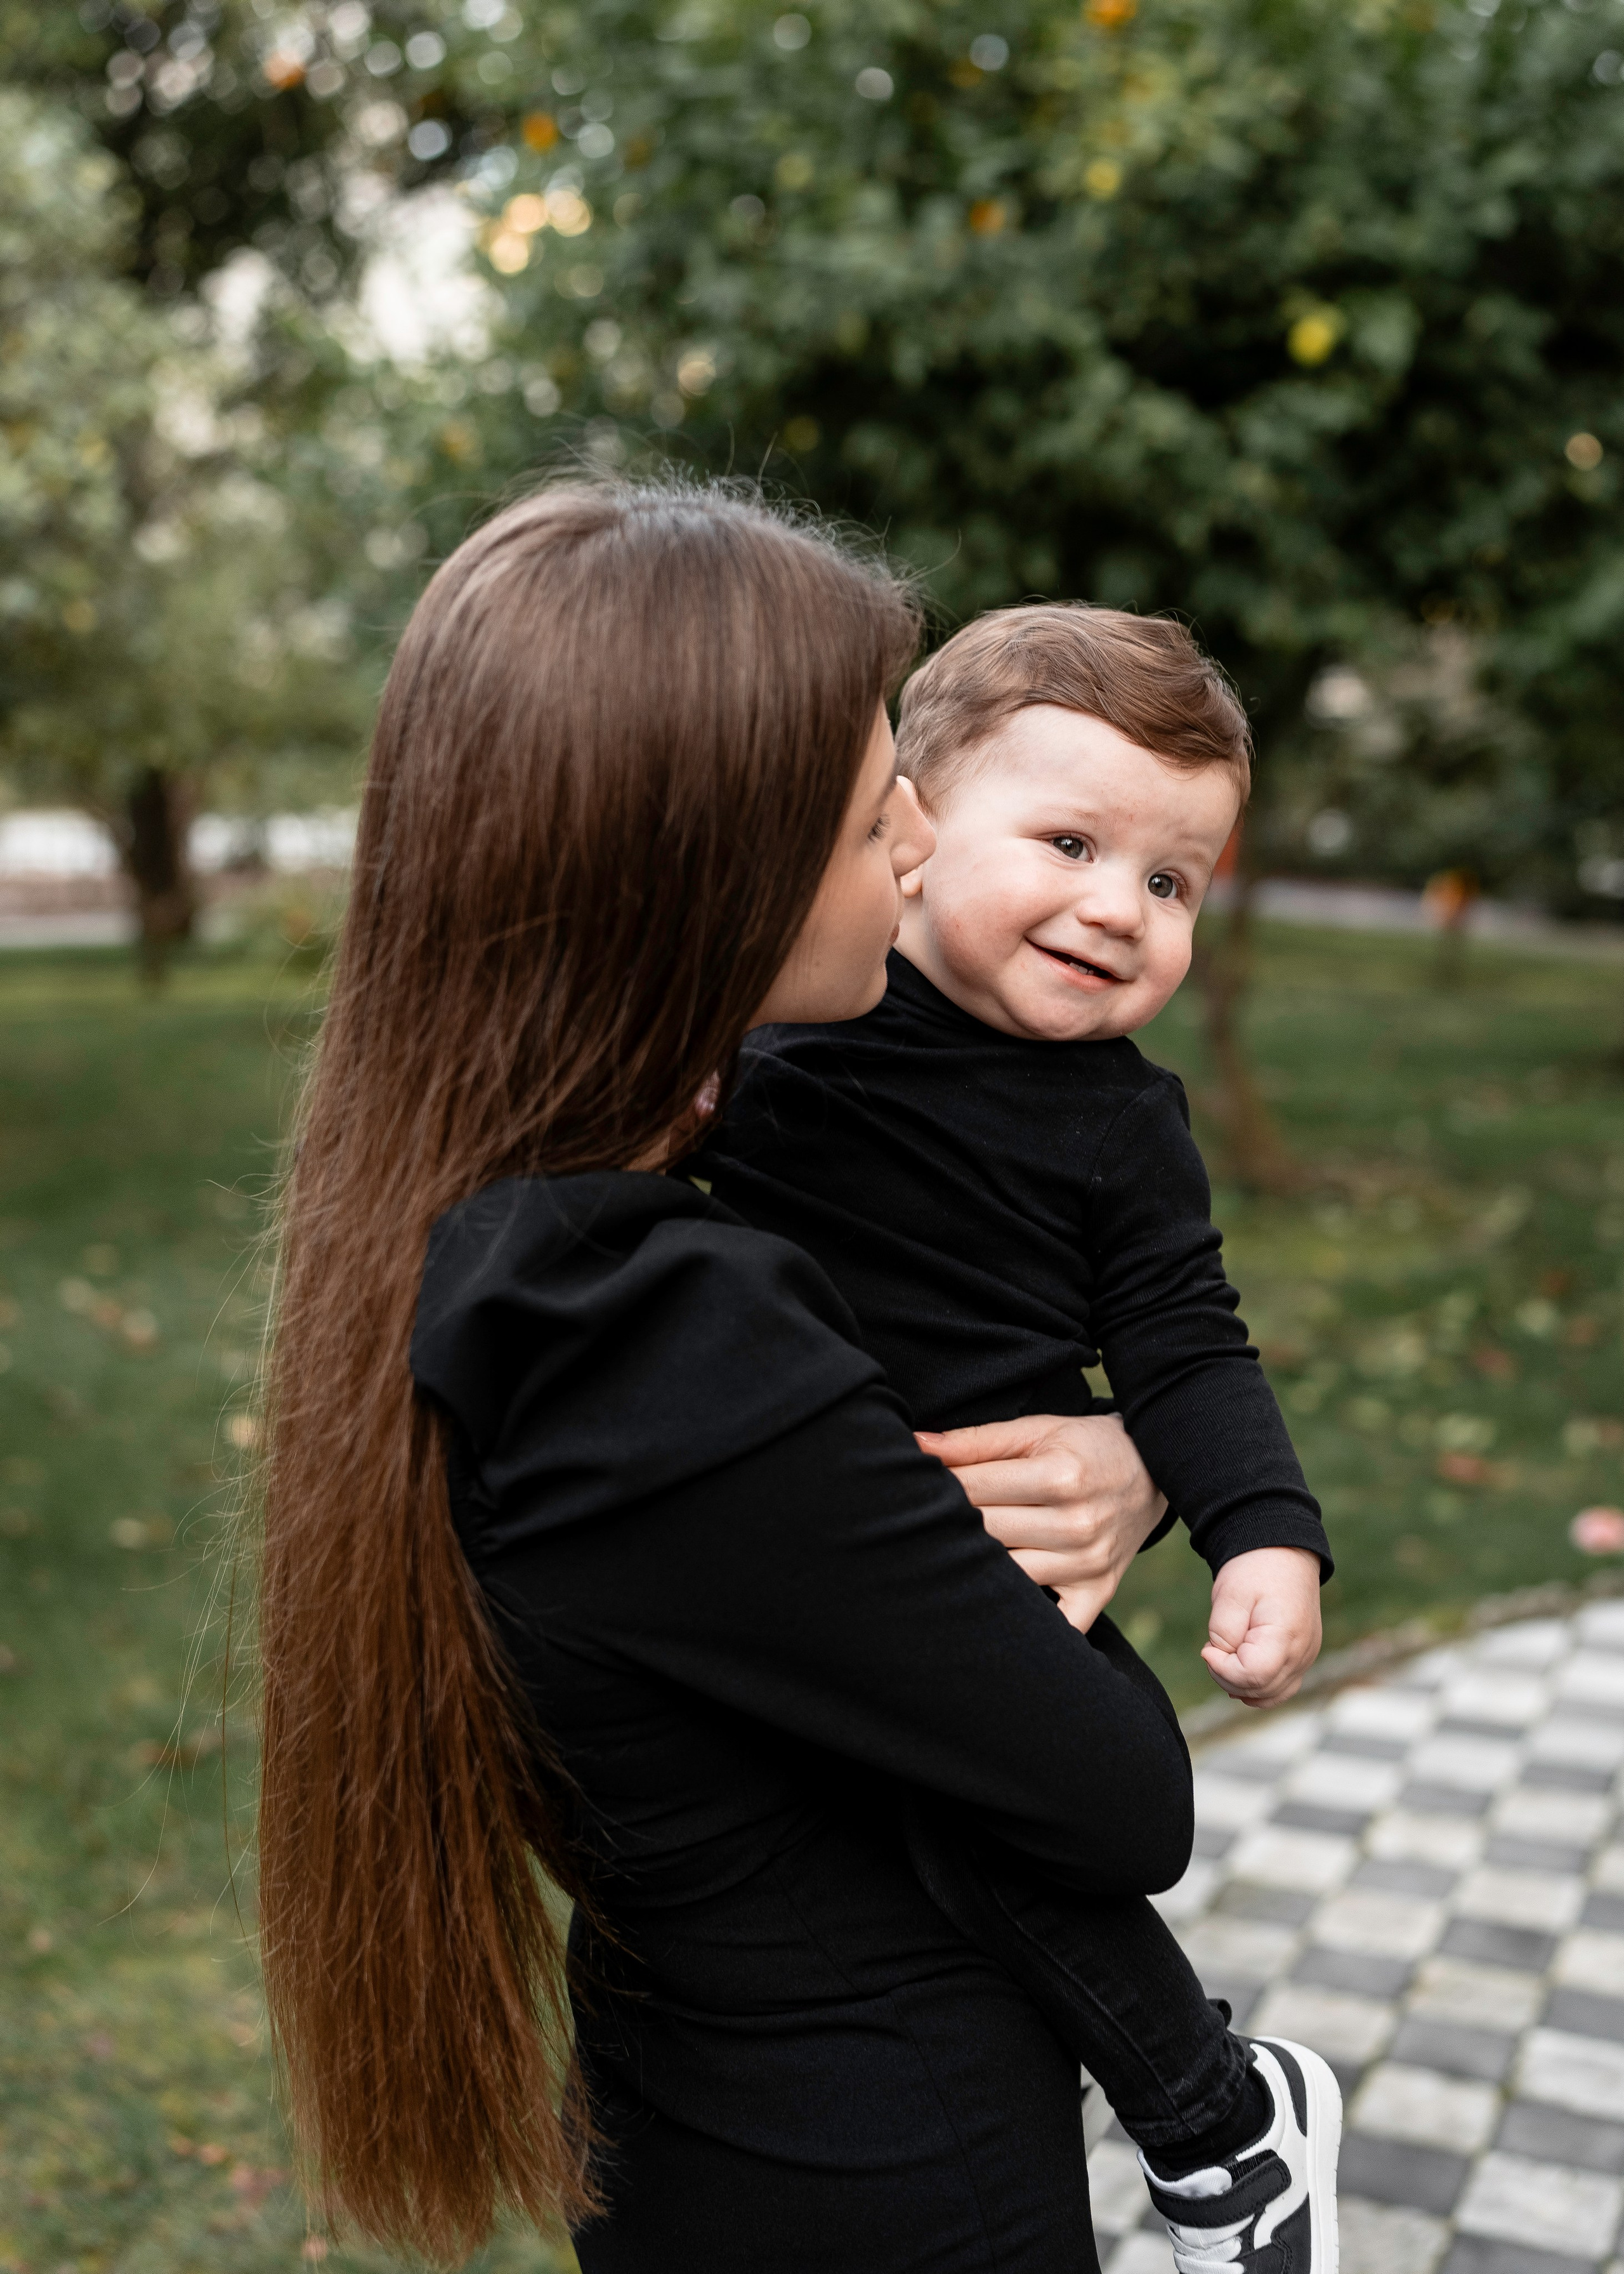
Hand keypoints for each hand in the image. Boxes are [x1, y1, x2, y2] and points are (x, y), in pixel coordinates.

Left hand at [916, 1412, 1167, 1632]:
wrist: (1154, 1472)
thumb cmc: (1084, 1447)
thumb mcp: (1035, 1430)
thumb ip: (975, 1441)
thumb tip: (916, 1444)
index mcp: (1060, 1476)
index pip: (975, 1489)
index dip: (938, 1487)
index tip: (915, 1486)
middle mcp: (1078, 1524)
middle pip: (986, 1533)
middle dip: (949, 1524)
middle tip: (922, 1521)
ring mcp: (1088, 1564)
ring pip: (1007, 1576)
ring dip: (975, 1566)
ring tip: (953, 1553)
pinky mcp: (1097, 1593)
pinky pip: (1056, 1626)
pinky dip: (1026, 1622)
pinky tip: (996, 1606)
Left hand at [1202, 1547, 1322, 1707]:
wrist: (1284, 1552)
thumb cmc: (1256, 1569)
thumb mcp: (1230, 1595)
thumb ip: (1223, 1634)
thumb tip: (1219, 1661)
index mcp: (1286, 1636)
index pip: (1253, 1676)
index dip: (1222, 1669)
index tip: (1207, 1648)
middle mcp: (1302, 1654)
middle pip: (1260, 1690)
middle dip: (1227, 1676)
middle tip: (1213, 1648)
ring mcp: (1305, 1658)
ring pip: (1270, 1695)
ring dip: (1241, 1684)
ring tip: (1226, 1655)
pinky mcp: (1301, 1658)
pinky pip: (1280, 1687)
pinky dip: (1257, 1686)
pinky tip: (1238, 1668)